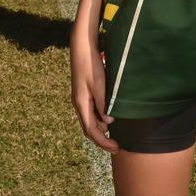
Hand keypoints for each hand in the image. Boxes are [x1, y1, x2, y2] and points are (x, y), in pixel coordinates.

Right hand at [70, 29, 116, 151]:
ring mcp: (81, 99)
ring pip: (90, 120)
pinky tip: (108, 119)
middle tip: (116, 147)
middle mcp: (79, 104)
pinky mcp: (85, 93)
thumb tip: (108, 123)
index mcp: (81, 104)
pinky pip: (91, 112)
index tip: (115, 147)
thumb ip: (103, 103)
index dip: (103, 141)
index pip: (91, 130)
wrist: (82, 48)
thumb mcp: (99, 84)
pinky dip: (99, 119)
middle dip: (102, 139)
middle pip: (89, 128)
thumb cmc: (91, 65)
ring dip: (100, 130)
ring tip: (114, 136)